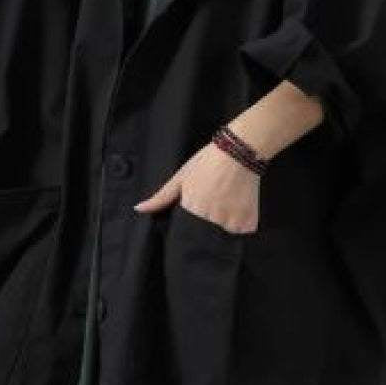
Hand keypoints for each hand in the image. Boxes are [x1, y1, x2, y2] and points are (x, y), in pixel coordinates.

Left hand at [133, 143, 259, 233]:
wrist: (238, 152)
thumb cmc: (207, 161)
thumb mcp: (181, 177)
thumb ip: (161, 197)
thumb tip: (138, 209)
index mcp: (192, 209)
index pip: (188, 227)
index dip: (194, 218)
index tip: (201, 206)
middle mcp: (210, 219)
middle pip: (207, 231)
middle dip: (210, 221)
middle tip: (218, 199)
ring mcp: (230, 222)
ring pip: (225, 232)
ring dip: (227, 223)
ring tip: (230, 201)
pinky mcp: (247, 222)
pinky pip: (242, 231)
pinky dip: (242, 223)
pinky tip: (241, 206)